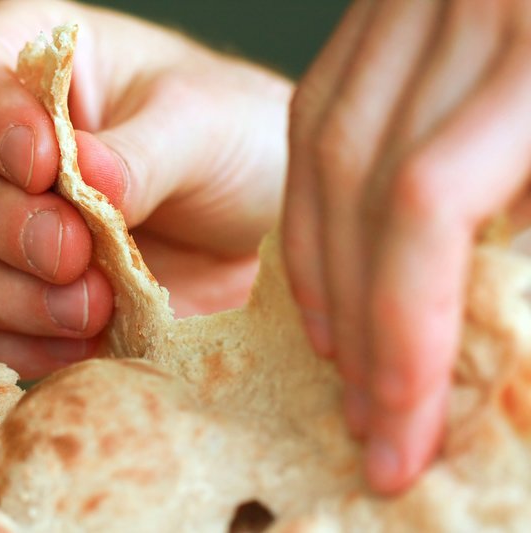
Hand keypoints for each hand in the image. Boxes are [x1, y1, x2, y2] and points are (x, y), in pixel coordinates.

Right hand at [0, 0, 290, 378]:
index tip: (43, 168)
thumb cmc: (234, 148)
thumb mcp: (207, 128)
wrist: (260, 235)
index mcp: (35, 63)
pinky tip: (73, 344)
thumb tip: (84, 176)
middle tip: (72, 252)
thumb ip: (144, 151)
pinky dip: (2, 347)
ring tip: (88, 307)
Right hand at [283, 0, 530, 492]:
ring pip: (324, 152)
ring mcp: (404, 2)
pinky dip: (311, 205)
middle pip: (361, 187)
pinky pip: (316, 111)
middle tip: (370, 421)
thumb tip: (501, 340)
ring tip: (339, 360)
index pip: (426, 202)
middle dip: (362, 322)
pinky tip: (323, 272)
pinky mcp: (378, 11)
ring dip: (324, 274)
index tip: (402, 420)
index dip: (404, 322)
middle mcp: (456, 9)